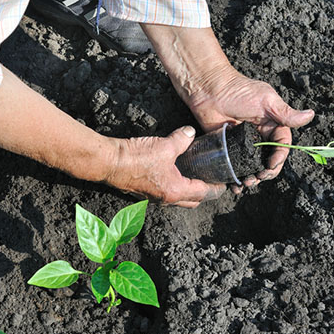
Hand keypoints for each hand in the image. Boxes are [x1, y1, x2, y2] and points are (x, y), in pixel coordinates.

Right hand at [106, 126, 225, 207]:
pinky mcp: (144, 192)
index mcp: (175, 191)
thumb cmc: (135, 158)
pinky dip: (174, 186)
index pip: (203, 193)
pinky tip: (173, 173)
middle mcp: (166, 199)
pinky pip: (165, 193)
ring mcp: (154, 197)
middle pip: (192, 201)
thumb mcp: (164, 145)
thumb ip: (182, 139)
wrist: (109, 162)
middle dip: (204, 193)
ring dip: (188, 191)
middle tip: (211, 180)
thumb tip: (190, 133)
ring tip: (195, 176)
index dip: (216, 187)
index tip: (224, 182)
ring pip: (178, 199)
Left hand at [188, 67, 314, 189]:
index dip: (279, 157)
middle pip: (268, 159)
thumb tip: (310, 115)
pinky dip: (235, 178)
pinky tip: (235, 185)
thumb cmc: (238, 91)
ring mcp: (243, 143)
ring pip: (252, 166)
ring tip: (247, 182)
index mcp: (272, 124)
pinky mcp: (228, 148)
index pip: (281, 145)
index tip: (271, 164)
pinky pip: (234, 166)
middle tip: (259, 177)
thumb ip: (286, 113)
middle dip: (267, 171)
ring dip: (253, 178)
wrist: (208, 90)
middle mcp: (259, 136)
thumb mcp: (266, 101)